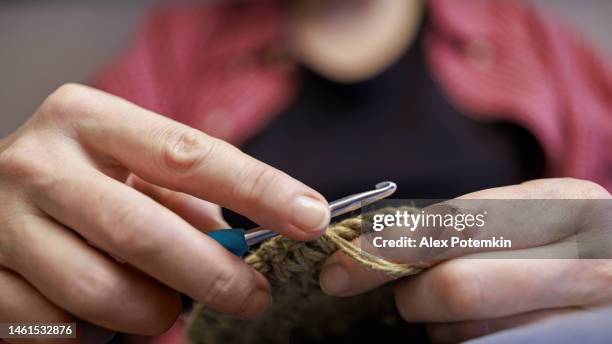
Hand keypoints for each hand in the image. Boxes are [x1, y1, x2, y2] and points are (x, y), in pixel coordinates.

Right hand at [0, 84, 330, 336]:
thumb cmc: (81, 184)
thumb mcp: (131, 173)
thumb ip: (185, 200)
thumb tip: (244, 243)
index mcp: (89, 120)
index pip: (189, 154)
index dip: (257, 189)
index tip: (310, 217)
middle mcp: (39, 162)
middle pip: (146, 231)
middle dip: (213, 275)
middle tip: (253, 297)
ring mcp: (2, 222)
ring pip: (104, 293)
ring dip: (151, 312)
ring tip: (162, 306)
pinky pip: (61, 329)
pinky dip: (98, 332)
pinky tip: (99, 311)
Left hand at [319, 178, 610, 342]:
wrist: (611, 269)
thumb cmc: (557, 244)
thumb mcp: (522, 218)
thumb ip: (461, 227)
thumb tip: (374, 247)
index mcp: (561, 205)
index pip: (451, 227)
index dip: (385, 252)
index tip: (337, 272)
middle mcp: (583, 257)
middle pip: (457, 286)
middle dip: (411, 296)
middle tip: (404, 297)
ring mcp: (584, 311)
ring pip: (467, 331)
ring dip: (439, 326)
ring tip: (454, 311)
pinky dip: (461, 341)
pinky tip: (475, 329)